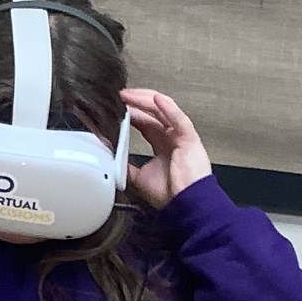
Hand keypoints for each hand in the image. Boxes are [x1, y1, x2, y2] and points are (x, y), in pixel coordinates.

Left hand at [121, 88, 212, 207]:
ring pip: (164, 111)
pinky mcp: (190, 139)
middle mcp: (172, 139)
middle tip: (119, 96)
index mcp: (163, 146)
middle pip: (153, 114)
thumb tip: (110, 159)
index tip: (116, 108)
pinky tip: (156, 100)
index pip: (145, 123)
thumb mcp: (140, 178)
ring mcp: (182, 137)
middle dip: (135, 103)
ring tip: (129, 94)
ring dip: (145, 101)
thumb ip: (127, 166)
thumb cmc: (171, 195)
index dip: (131, 114)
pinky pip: (179, 120)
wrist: (186, 205)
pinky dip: (168, 109)